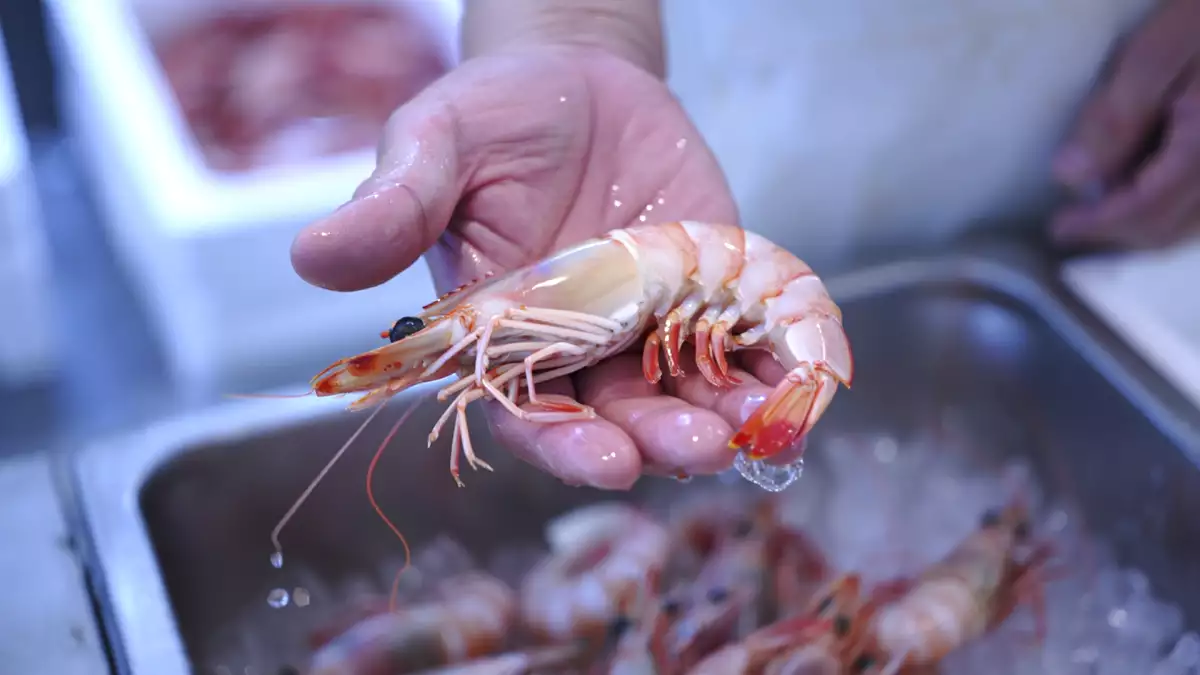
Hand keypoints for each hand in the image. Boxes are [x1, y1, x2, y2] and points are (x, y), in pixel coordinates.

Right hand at [291, 46, 784, 489]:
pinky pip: (746, 344)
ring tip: (765, 428)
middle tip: (699, 447)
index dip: (563, 442)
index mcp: (506, 336)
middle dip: (660, 439)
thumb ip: (394, 203)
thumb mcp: (436, 143)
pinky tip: (807, 383)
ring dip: (728, 417)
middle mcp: (581, 348)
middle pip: (620, 418)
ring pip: (689, 394)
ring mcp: (652, 325)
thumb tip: (309, 259)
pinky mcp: (712, 293)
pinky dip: (776, 367)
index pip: (527, 411)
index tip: (604, 457)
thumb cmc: (493, 113)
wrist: (577, 75)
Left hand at [1052, 0, 1199, 246]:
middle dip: (1117, 234)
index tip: (1059, 227)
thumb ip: (1115, 118)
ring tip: (1102, 212)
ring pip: (1191, 223)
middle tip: (1073, 225)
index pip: (1147, 211)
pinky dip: (1171, 209)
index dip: (1098, 226)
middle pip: (1171, 227)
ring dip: (1144, 226)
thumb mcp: (1154, 57)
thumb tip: (1069, 177)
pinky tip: (1141, 190)